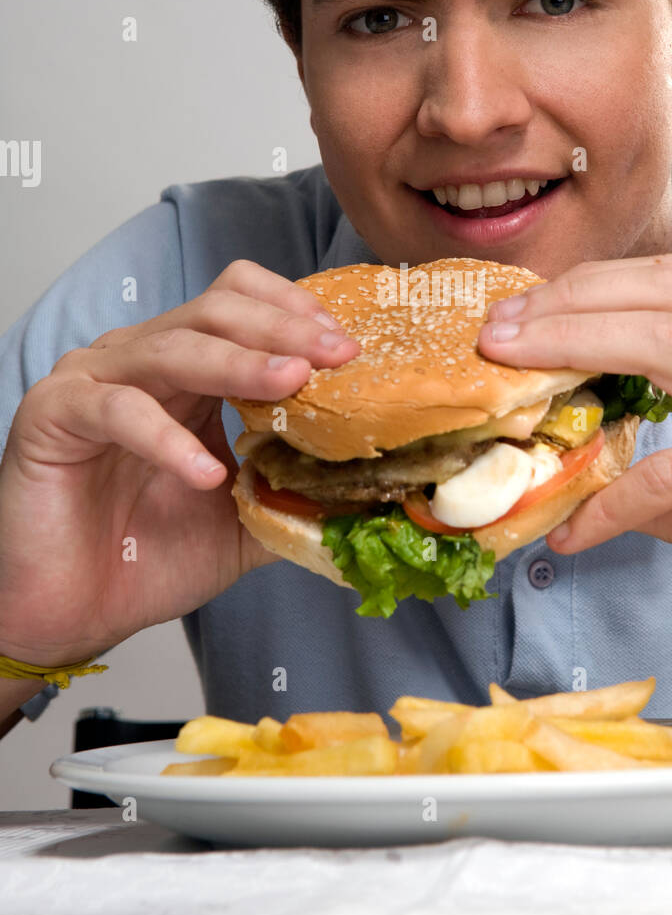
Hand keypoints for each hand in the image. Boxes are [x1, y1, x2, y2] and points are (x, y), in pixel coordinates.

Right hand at [0, 260, 359, 665]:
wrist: (72, 612)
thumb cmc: (147, 557)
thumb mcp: (246, 522)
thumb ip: (299, 493)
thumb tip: (375, 490)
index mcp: (187, 370)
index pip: (242, 302)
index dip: (296, 312)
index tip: (350, 348)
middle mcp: (140, 359)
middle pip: (216, 309)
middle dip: (284, 328)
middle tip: (337, 355)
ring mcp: (94, 380)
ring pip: (173, 346)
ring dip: (239, 363)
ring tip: (291, 383)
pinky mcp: (54, 415)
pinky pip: (117, 409)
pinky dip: (168, 437)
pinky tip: (207, 473)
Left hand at [478, 252, 671, 661]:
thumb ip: (663, 464)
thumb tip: (580, 472)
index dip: (591, 287)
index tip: (524, 310)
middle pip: (660, 292)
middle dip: (567, 301)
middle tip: (498, 328)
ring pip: (662, 342)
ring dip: (571, 345)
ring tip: (510, 368)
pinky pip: (664, 472)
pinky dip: (607, 503)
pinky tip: (572, 532)